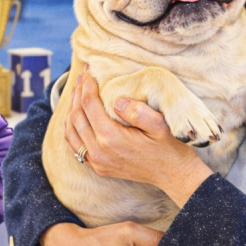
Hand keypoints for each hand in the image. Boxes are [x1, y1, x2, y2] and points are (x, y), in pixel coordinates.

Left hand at [65, 68, 212, 206]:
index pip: (89, 104)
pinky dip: (72, 129)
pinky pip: (76, 147)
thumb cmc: (169, 148)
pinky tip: (77, 118)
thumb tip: (116, 100)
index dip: (87, 85)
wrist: (174, 175)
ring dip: (71, 111)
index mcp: (111, 138)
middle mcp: (99, 152)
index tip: (89, 71)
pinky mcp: (99, 168)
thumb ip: (138, 111)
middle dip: (77, 94)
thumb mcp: (160, 125)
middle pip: (77, 117)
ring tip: (77, 94)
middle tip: (82, 77)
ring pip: (71, 132)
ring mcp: (97, 162)